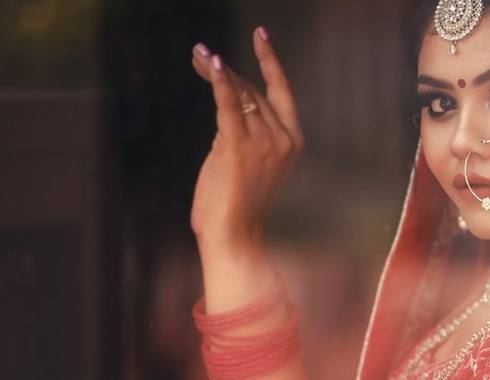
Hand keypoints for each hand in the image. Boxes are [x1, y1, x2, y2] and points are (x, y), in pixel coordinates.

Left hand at [189, 27, 304, 253]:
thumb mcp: (249, 161)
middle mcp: (282, 138)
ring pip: (238, 94)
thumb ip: (247, 133)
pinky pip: (227, 103)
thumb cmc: (238, 203)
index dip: (271, 61)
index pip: (281, 91)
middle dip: (225, 70)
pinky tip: (208, 61)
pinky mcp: (238, 144)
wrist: (233, 233)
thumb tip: (230, 105)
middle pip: (253, 89)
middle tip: (199, 55)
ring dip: (213, 72)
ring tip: (196, 55)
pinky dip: (216, 81)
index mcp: (293, 142)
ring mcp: (263, 140)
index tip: (261, 35)